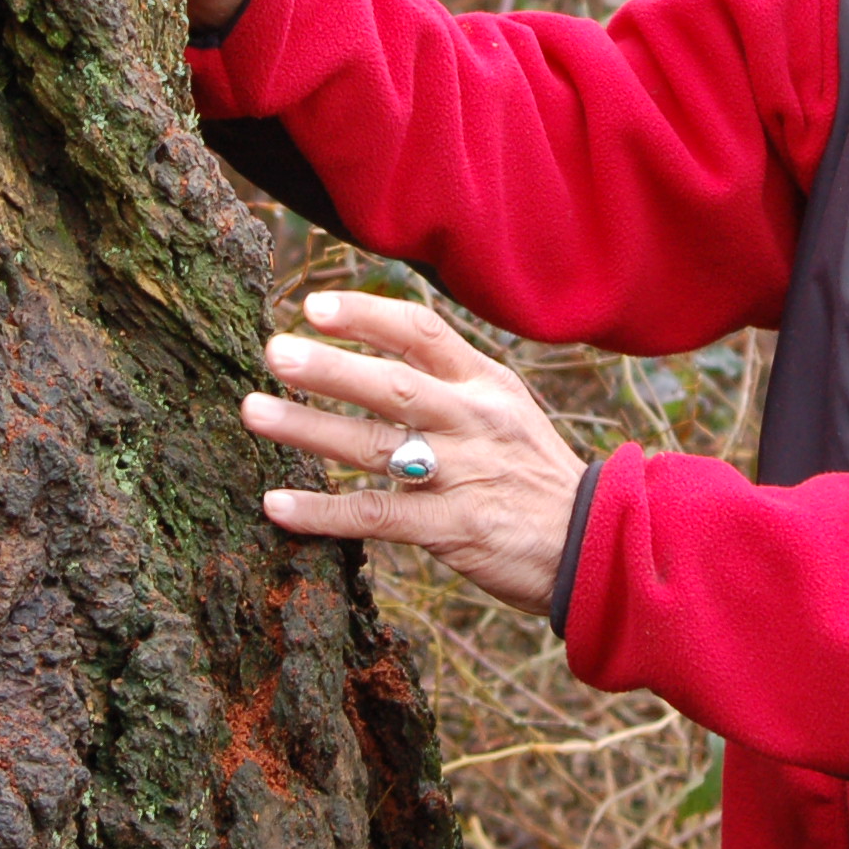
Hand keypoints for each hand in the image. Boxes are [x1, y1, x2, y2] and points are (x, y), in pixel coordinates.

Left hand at [243, 291, 587, 617]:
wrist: (595, 541)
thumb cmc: (534, 472)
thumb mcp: (507, 408)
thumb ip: (451, 378)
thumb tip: (378, 347)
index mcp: (486, 383)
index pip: (422, 332)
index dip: (366, 315)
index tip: (312, 306)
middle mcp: (472, 420)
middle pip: (393, 383)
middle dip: (329, 367)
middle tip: (273, 351)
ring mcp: (462, 473)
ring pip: (374, 445)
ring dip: (308, 428)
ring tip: (254, 411)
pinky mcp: (453, 527)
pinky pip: (376, 515)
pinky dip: (323, 512)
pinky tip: (277, 506)